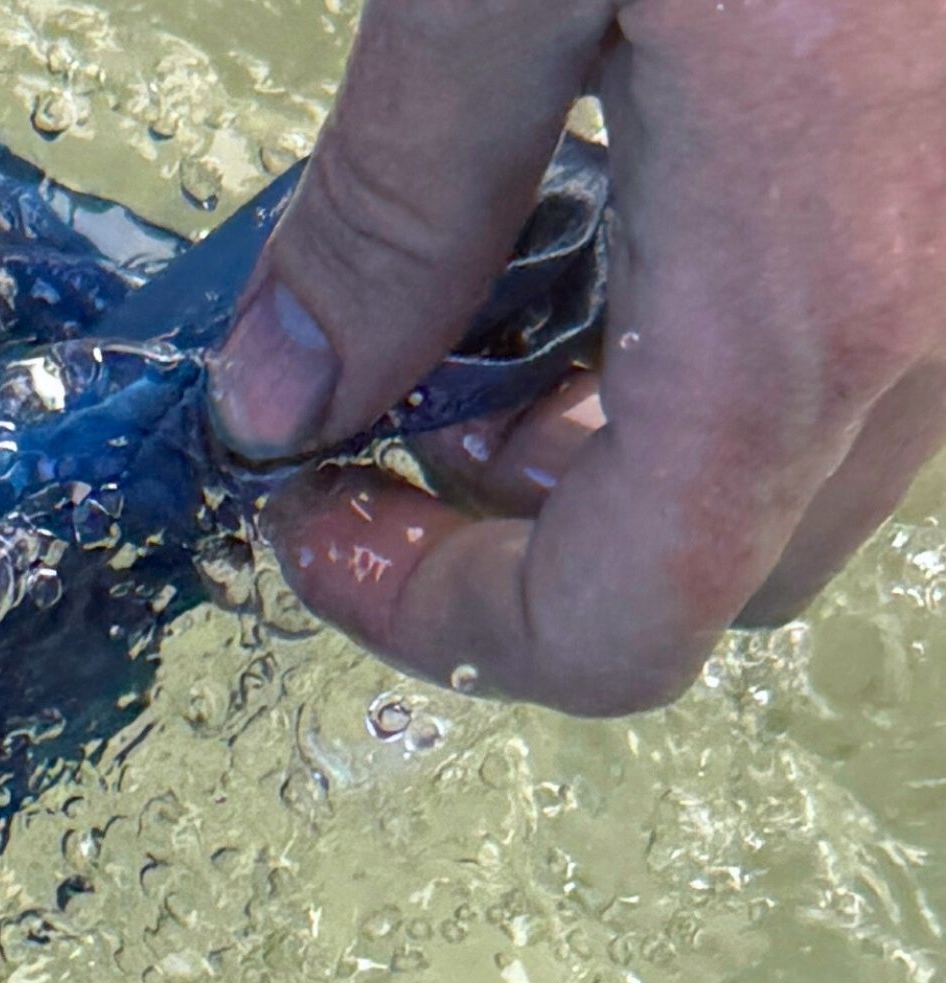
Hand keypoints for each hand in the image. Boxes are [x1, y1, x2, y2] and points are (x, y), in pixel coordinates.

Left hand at [210, 0, 945, 714]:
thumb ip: (393, 206)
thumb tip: (280, 396)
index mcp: (810, 302)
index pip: (620, 626)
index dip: (435, 620)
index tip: (308, 519)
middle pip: (721, 564)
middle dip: (525, 529)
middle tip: (374, 410)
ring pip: (814, 450)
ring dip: (633, 428)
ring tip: (492, 279)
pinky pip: (882, 316)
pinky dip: (735, 318)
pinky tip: (635, 176)